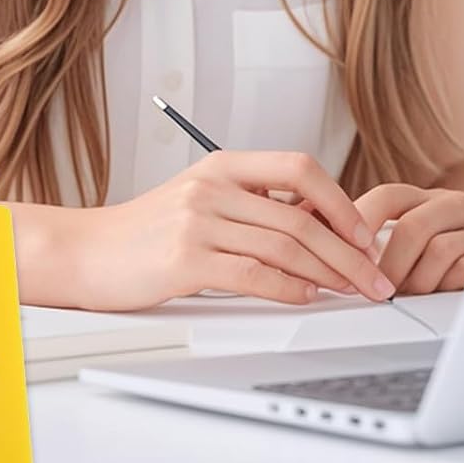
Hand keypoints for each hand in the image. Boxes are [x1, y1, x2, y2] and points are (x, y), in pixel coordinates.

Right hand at [63, 150, 397, 311]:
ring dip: (331, 274)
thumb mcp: (200, 201)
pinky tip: (308, 297)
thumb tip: (319, 227)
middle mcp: (212, 186)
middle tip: (376, 278)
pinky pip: (255, 274)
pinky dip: (291, 289)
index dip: (341, 201)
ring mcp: (198, 220)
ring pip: (286, 245)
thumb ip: (250, 206)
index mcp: (221, 165)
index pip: (299, 167)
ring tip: (353, 293)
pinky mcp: (186, 259)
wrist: (86, 251)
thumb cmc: (145, 233)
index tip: (366, 234)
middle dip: (350, 252)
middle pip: (302, 215)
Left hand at [354, 184, 463, 294]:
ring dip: (415, 280)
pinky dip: (443, 286)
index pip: (388, 196)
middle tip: (372, 286)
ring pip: (438, 251)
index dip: (362, 219)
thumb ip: (379, 233)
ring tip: (404, 295)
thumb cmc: (446, 247)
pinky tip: (434, 294)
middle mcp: (454, 205)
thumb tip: (330, 245)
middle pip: (412, 227)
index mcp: (427, 196)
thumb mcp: (416, 230)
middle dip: (388, 263)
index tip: (344, 248)